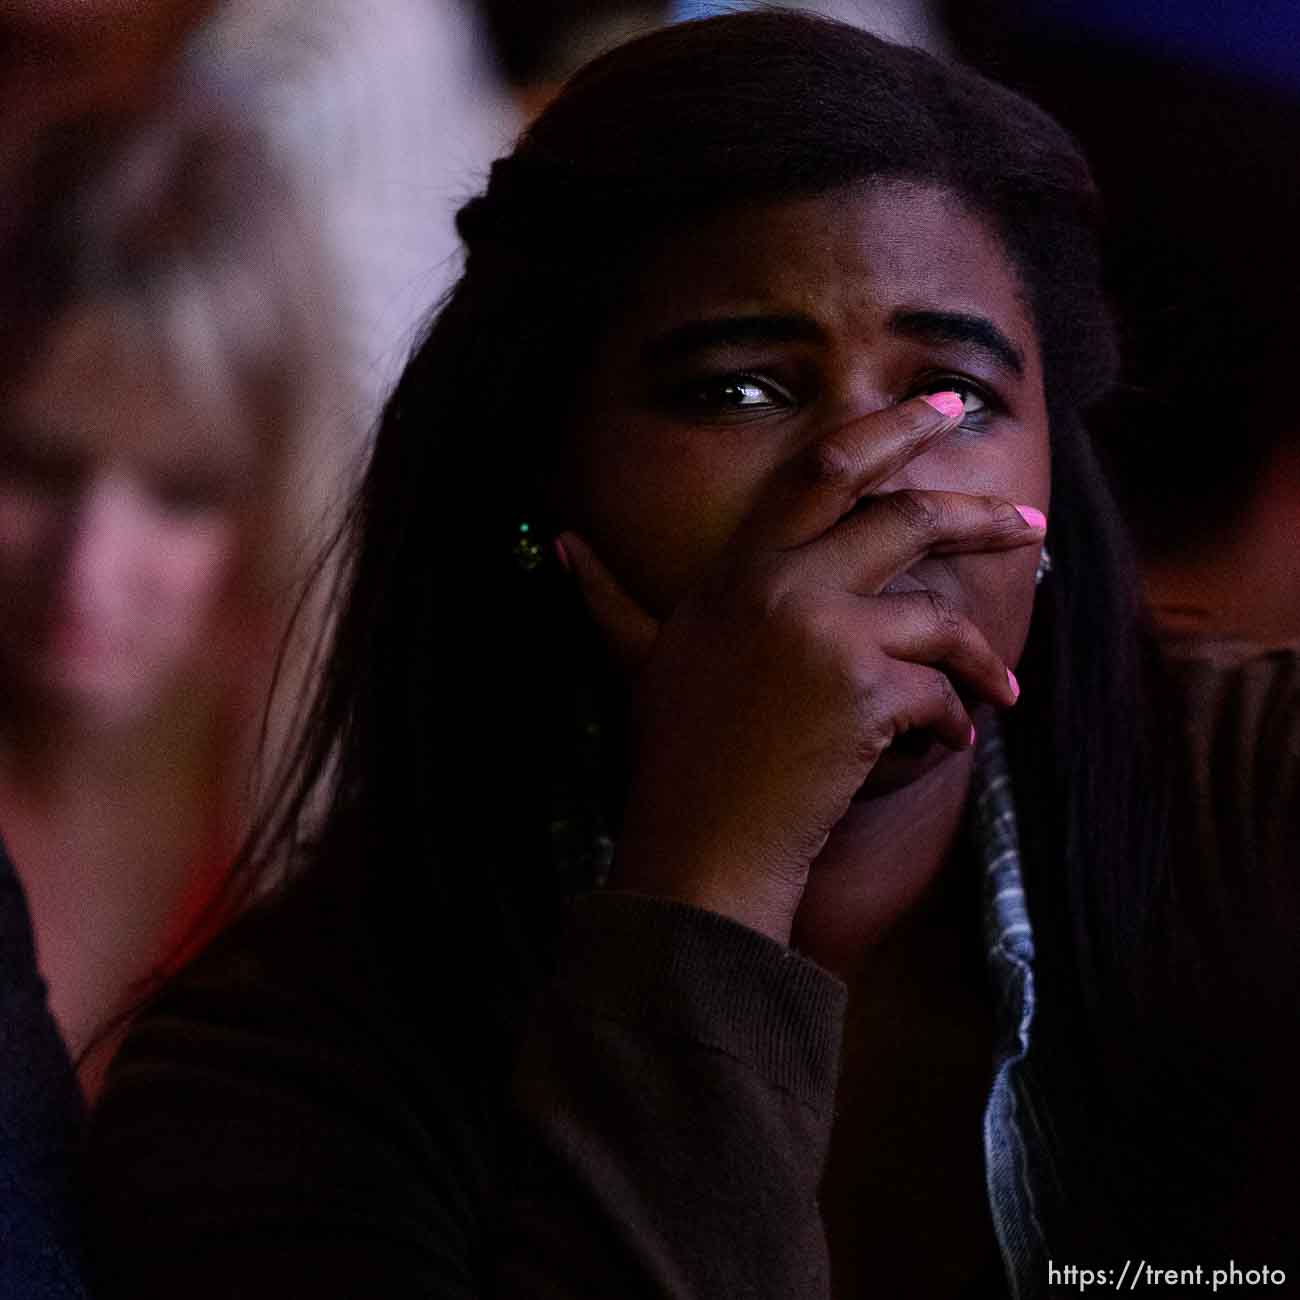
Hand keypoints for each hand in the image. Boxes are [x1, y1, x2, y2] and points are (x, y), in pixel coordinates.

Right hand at [558, 394, 1042, 943]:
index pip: (822, 469)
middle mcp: (782, 585)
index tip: (946, 408)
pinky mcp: (864, 694)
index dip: (891, 427)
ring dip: (978, 660)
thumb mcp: (637, 659)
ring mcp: (826, 636)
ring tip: (998, 689)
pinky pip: (939, 694)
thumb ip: (608, 596)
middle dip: (981, 517)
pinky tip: (943, 746)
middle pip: (906, 517)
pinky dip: (952, 722)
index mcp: (739, 569)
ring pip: (938, 617)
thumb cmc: (672, 753)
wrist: (699, 842)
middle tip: (1030, 526)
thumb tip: (559, 545)